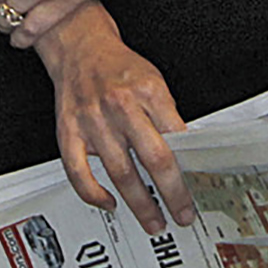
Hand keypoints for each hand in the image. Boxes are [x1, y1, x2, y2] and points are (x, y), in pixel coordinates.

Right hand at [38, 4, 192, 233]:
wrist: (80, 46)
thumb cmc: (118, 67)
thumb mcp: (154, 82)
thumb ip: (167, 116)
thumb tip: (185, 154)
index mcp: (147, 91)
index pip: (176, 138)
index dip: (190, 168)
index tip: (198, 190)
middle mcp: (120, 106)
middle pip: (153, 158)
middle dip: (171, 194)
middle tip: (182, 215)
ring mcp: (92, 121)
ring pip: (120, 172)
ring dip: (139, 203)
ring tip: (153, 221)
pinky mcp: (68, 132)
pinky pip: (78, 172)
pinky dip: (93, 193)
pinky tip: (108, 203)